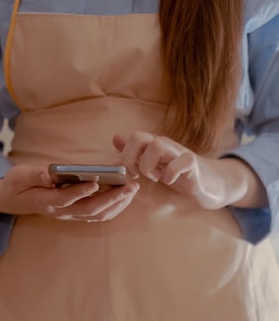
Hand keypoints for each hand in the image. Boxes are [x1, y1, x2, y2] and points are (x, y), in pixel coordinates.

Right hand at [0, 163, 139, 221]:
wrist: (16, 200)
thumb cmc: (18, 184)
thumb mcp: (18, 176)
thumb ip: (34, 175)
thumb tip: (49, 174)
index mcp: (45, 201)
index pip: (64, 198)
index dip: (79, 192)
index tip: (95, 182)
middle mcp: (60, 211)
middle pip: (89, 209)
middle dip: (111, 198)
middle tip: (129, 186)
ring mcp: (70, 215)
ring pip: (97, 214)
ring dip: (117, 203)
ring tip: (132, 189)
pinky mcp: (77, 213)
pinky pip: (99, 214)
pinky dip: (114, 206)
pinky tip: (125, 195)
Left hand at [113, 132, 264, 209]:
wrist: (206, 183)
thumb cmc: (177, 173)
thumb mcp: (152, 164)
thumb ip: (135, 153)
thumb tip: (115, 138)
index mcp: (152, 145)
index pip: (132, 137)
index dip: (125, 156)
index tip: (130, 173)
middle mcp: (164, 145)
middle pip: (138, 137)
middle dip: (131, 159)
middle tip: (137, 174)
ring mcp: (178, 152)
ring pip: (157, 145)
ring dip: (148, 165)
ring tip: (155, 177)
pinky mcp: (192, 164)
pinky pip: (180, 162)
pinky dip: (170, 174)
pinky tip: (169, 181)